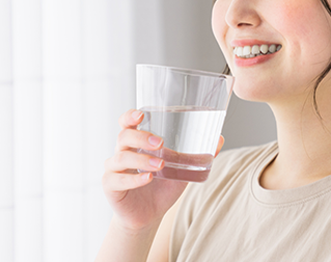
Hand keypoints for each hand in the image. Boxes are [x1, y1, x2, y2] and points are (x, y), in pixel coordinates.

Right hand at [102, 109, 223, 231]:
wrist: (150, 215)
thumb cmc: (162, 187)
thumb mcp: (182, 169)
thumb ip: (197, 154)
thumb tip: (220, 139)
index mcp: (136, 142)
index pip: (127, 123)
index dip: (130, 116)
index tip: (141, 114)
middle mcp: (122, 152)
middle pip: (124, 136)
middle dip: (141, 136)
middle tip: (160, 142)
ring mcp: (114, 169)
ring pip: (120, 157)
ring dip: (141, 159)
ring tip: (160, 165)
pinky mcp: (111, 187)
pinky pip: (117, 179)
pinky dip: (134, 179)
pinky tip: (148, 178)